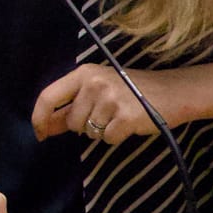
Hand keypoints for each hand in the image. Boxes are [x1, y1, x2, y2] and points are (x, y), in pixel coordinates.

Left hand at [31, 61, 212, 144]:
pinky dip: (118, 137)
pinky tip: (130, 123)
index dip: (40, 118)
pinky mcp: (126, 116)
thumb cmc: (131, 91)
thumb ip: (70, 106)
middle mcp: (95, 83)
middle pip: (71, 122)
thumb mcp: (98, 89)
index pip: (48, 97)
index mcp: (83, 73)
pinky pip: (109, 139)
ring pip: (90, 132)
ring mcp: (111, 99)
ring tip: (120, 116)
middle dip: (84, 126)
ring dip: (103, 131)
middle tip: (106, 115)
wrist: (173, 91)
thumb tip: (43, 127)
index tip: (39, 133)